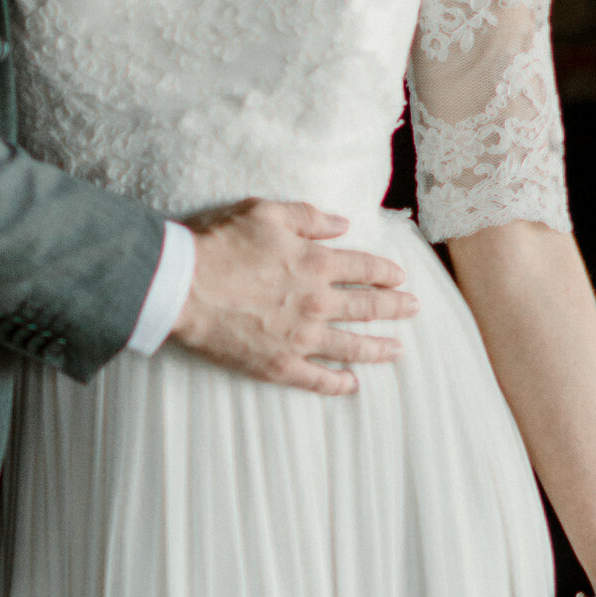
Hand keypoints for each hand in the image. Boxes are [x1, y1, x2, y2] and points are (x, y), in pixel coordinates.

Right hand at [174, 200, 416, 396]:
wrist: (181, 287)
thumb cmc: (219, 244)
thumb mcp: (265, 212)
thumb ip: (309, 217)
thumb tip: (343, 224)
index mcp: (316, 263)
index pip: (366, 269)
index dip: (387, 273)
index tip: (400, 278)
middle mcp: (317, 302)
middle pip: (369, 308)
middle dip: (396, 308)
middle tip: (414, 310)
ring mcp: (301, 338)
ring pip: (353, 346)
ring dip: (380, 348)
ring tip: (398, 351)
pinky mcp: (279, 365)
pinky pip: (318, 380)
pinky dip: (338, 384)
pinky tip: (352, 384)